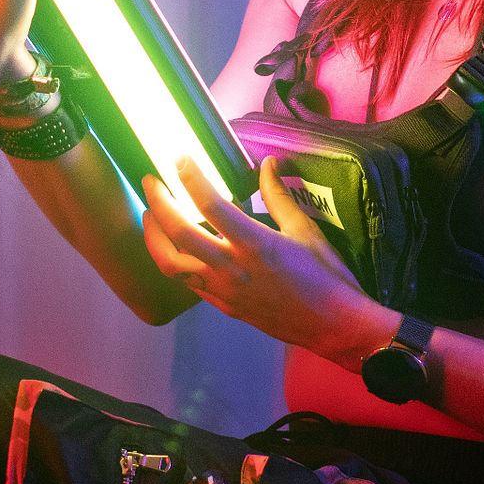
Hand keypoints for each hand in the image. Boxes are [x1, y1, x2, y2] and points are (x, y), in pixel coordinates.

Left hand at [140, 155, 386, 366]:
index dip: (189, 177)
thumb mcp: (305, 230)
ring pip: (171, 264)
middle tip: (150, 182)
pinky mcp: (223, 307)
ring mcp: (223, 291)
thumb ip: (279, 196)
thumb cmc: (326, 276)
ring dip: (155, 238)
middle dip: (158, 204)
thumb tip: (268, 163)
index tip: (178, 157)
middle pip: (179, 233)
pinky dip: (175, 261)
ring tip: (151, 217)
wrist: (333, 326)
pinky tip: (176, 248)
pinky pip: (187, 283)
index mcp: (254, 244)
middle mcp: (231, 267)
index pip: (211, 204)